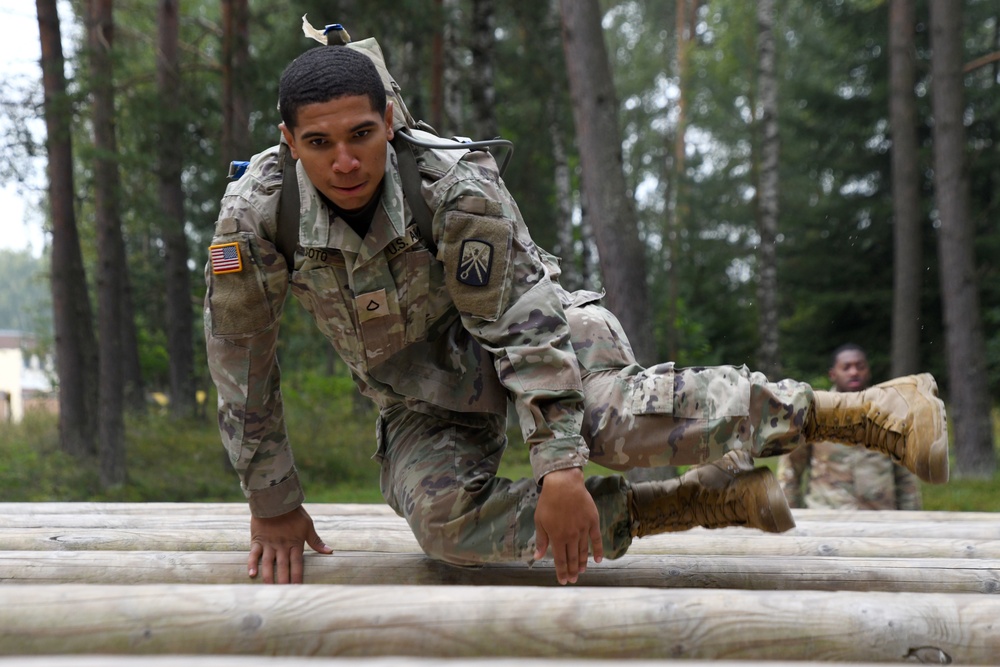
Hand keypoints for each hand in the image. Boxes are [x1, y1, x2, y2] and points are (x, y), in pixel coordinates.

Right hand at [248, 505, 332, 583]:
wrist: (276, 500)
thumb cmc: (294, 513)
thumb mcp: (307, 526)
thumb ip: (316, 541)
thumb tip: (330, 551)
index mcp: (295, 544)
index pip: (297, 564)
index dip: (297, 577)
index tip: (298, 590)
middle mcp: (282, 546)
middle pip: (283, 567)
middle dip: (283, 581)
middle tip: (283, 595)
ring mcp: (269, 544)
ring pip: (269, 563)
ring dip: (268, 576)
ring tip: (269, 589)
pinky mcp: (257, 540)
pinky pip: (254, 554)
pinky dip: (252, 564)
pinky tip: (252, 575)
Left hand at [533, 467, 603, 584]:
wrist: (564, 484)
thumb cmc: (548, 502)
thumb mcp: (540, 521)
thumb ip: (541, 540)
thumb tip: (537, 557)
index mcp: (557, 537)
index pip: (560, 560)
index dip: (561, 572)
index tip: (563, 581)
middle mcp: (571, 536)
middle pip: (572, 558)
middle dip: (572, 571)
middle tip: (573, 580)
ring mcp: (583, 530)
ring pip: (583, 551)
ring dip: (582, 563)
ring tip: (581, 571)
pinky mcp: (592, 522)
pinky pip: (596, 539)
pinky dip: (598, 551)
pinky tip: (598, 560)